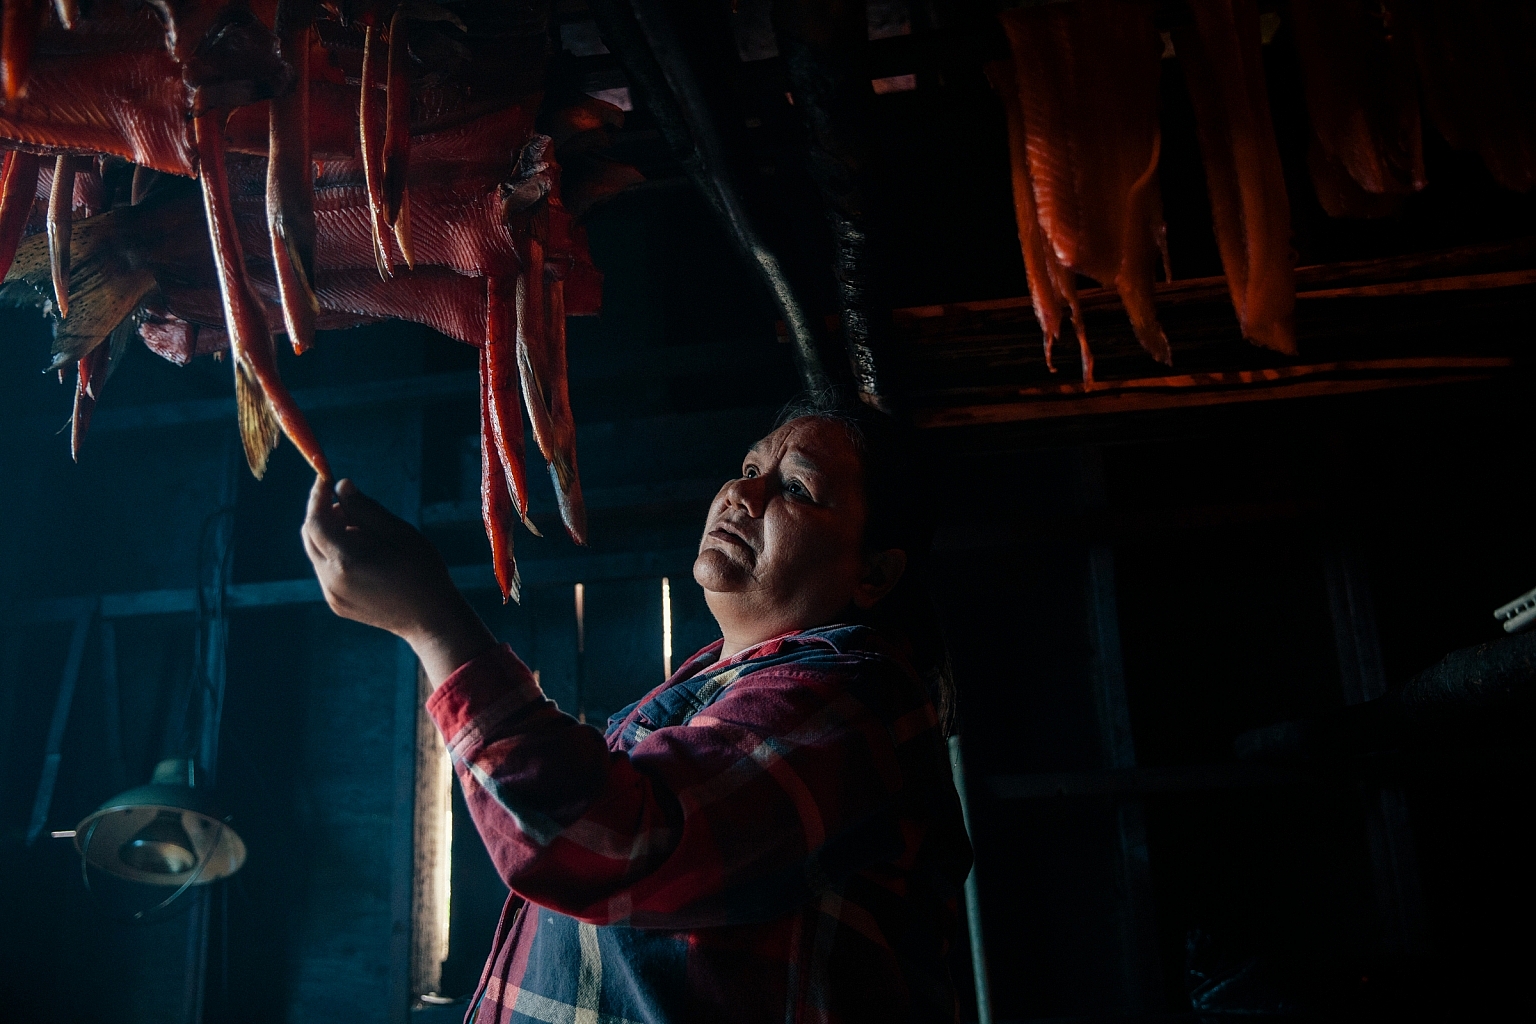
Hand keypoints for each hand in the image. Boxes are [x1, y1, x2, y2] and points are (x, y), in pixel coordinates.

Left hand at [302, 476, 496, 685]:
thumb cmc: (423, 571)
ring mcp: (332, 595)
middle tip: (350, 505)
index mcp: (347, 560)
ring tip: (365, 532)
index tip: (326, 479)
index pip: (315, 521)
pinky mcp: (336, 604)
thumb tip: (341, 486)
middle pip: (310, 536)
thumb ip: (366, 509)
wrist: (431, 619)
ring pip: (316, 553)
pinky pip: (326, 570)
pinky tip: (366, 555)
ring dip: (331, 535)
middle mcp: (332, 580)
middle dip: (323, 514)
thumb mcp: (400, 533)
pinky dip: (337, 554)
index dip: (317, 497)